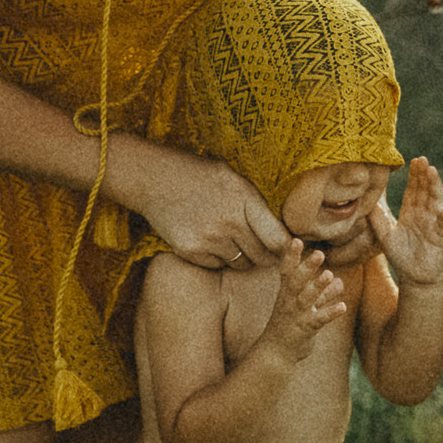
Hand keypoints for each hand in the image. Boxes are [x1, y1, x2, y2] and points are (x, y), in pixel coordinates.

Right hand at [123, 143, 287, 269]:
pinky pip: (217, 265)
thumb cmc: (200, 176)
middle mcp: (229, 221)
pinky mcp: (191, 250)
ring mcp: (209, 238)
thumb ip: (256, 205)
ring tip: (232, 239)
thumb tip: (282, 233)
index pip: (277, 238)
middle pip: (262, 256)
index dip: (286, 248)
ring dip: (242, 257)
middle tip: (262, 250)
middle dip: (266, 256)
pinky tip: (210, 240)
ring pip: (241, 264)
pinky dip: (218, 259)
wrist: (155, 178)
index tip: (287, 250)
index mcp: (245, 199)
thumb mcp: (234, 179)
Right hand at [265, 238, 347, 359]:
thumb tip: (338, 279)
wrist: (276, 353)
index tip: (296, 240)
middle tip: (319, 253)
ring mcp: (296, 316)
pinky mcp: (305, 330)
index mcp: (287, 293)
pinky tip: (342, 306)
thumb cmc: (289, 325)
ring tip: (329, 275)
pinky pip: (318, 320)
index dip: (291, 257)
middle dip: (307, 268)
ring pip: (306, 299)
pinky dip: (330, 313)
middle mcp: (289, 302)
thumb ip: (322, 293)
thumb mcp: (305, 306)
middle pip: (296, 282)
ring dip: (318, 288)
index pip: (287, 271)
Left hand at [369, 156, 442, 289]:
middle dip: (424, 175)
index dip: (414, 175)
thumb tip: (365, 201)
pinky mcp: (438, 237)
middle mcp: (423, 215)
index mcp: (411, 213)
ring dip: (435, 187)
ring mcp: (432, 224)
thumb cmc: (400, 257)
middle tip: (422, 159)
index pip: (413, 190)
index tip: (413, 160)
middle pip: (425, 190)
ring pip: (434, 201)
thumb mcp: (384, 235)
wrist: (415, 278)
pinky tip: (439, 207)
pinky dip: (440, 216)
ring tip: (432, 172)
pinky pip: (440, 224)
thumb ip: (377, 218)